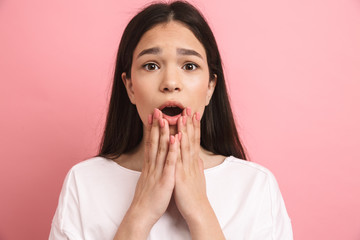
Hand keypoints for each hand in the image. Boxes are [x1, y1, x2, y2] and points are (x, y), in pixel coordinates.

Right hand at [115, 108, 178, 238]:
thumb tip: (152, 162)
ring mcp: (158, 171)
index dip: (152, 129)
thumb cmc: (148, 197)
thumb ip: (152, 169)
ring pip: (161, 149)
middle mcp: (153, 165)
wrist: (142, 213)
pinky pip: (169, 163)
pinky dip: (172, 150)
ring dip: (164, 133)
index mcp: (150, 165)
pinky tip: (175, 139)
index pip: (151, 143)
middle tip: (157, 110)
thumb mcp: (149, 179)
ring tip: (165, 119)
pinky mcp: (165, 179)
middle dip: (156, 126)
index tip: (153, 117)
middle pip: (154, 142)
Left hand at [174, 108, 206, 222]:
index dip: (194, 127)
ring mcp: (186, 168)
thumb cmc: (196, 195)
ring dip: (184, 130)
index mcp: (193, 162)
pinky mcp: (180, 176)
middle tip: (188, 108)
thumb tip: (198, 158)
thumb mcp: (197, 178)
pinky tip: (177, 137)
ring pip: (185, 146)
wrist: (197, 210)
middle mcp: (191, 163)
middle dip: (190, 124)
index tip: (193, 114)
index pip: (194, 141)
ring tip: (182, 116)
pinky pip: (178, 159)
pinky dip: (177, 147)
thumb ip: (197, 166)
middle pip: (191, 139)